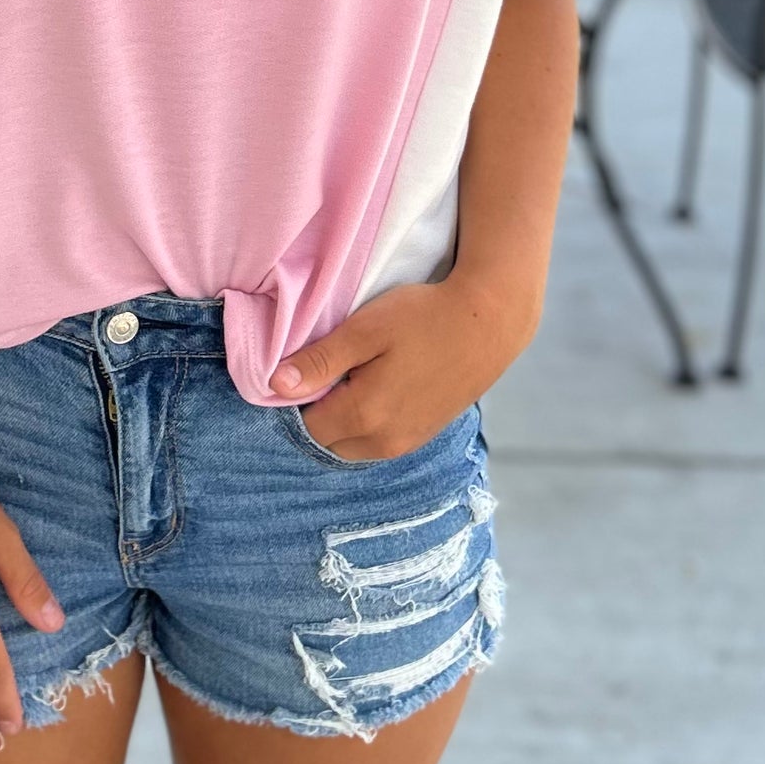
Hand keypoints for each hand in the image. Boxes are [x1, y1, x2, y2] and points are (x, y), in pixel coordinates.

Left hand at [268, 272, 535, 461]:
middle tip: (329, 370)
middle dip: (320, 414)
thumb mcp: (366, 329)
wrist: (488, 323)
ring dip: (344, 421)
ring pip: (354, 446)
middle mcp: (384, 442)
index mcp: (364, 416)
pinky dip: (368, 424)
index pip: (307, 427)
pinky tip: (378, 386)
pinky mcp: (424, 436)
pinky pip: (379, 442)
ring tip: (354, 376)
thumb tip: (275, 386)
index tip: (308, 368)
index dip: (299, 399)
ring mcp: (407, 443)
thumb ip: (321, 361)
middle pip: (329, 442)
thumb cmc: (423, 318)